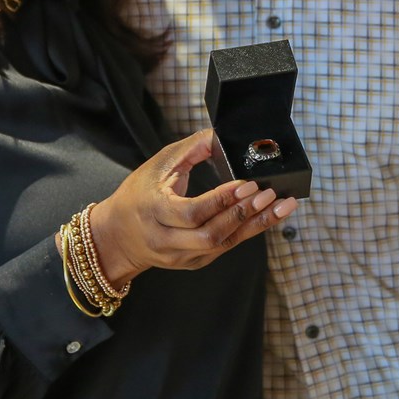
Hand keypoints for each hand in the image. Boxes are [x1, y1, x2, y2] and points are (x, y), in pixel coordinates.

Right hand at [89, 129, 297, 283]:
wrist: (117, 236)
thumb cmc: (138, 195)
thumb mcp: (158, 165)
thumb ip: (192, 149)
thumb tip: (223, 135)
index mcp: (153, 212)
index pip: (192, 212)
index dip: (222, 200)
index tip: (247, 183)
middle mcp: (166, 240)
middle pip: (211, 234)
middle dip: (244, 213)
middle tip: (271, 194)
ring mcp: (180, 256)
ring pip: (223, 244)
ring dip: (256, 225)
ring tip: (281, 206)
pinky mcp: (193, 263)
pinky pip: (224, 248)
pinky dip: (247, 231)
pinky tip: (267, 216)